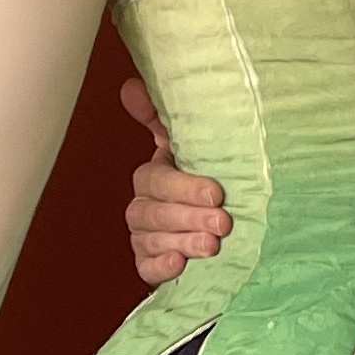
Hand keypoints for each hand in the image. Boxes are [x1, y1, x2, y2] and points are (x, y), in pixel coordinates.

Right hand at [120, 70, 229, 287]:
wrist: (222, 227)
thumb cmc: (206, 178)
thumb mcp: (192, 145)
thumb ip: (163, 116)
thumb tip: (131, 87)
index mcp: (154, 175)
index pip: (157, 179)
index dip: (183, 186)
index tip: (215, 192)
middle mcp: (144, 206)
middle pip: (155, 212)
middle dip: (189, 217)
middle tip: (222, 221)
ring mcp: (145, 237)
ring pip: (152, 240)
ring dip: (182, 242)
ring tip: (212, 245)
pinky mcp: (150, 265)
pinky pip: (146, 268)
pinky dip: (161, 267)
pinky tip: (179, 264)